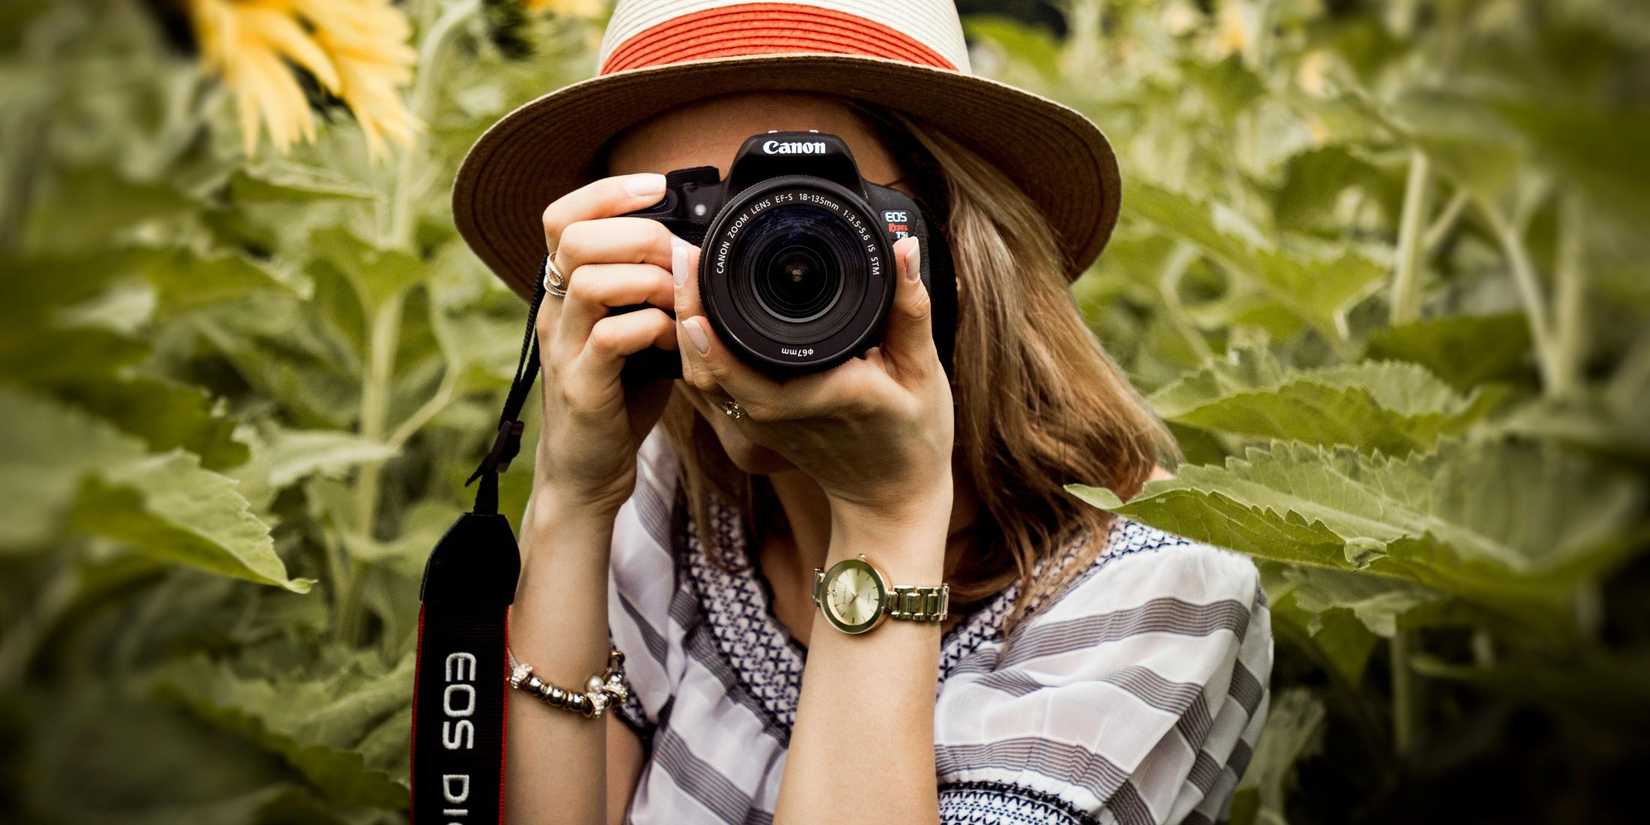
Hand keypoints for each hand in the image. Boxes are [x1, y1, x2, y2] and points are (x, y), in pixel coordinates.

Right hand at [533, 172, 678, 516]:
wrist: (587, 471)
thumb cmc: (618, 395)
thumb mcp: (633, 329)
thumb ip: (651, 290)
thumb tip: (698, 249)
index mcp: (563, 291)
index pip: (561, 216)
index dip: (607, 191)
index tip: (656, 185)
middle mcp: (553, 312)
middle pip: (574, 237)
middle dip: (638, 234)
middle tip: (678, 256)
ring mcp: (562, 349)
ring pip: (590, 280)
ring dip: (648, 280)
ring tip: (678, 300)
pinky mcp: (581, 387)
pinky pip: (610, 337)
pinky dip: (652, 328)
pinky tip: (673, 341)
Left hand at [672, 236, 954, 531]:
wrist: (891, 497)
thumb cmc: (913, 437)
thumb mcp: (923, 371)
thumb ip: (910, 308)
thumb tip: (902, 248)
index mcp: (820, 396)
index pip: (745, 365)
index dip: (709, 326)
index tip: (696, 270)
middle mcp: (779, 414)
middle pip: (706, 365)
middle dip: (686, 307)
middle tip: (682, 253)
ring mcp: (761, 425)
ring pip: (701, 377)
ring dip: (684, 326)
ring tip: (685, 271)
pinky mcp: (754, 426)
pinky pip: (712, 386)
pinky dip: (697, 349)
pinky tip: (697, 310)